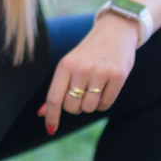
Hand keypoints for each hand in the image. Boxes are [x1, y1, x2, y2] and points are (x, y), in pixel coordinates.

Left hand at [40, 16, 137, 133]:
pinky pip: (106, 105)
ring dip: (90, 105)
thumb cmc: (88, 53)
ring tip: (94, 88)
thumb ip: (57, 88)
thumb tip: (42, 114)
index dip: (52, 117)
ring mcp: (100, 72)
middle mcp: (81, 68)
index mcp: (65, 65)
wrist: (115, 31)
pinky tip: (105, 88)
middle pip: (72, 107)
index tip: (50, 130)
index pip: (54, 98)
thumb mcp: (70, 64)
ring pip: (89, 108)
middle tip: (81, 93)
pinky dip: (104, 103)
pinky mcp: (118, 76)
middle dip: (75, 106)